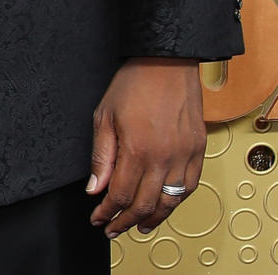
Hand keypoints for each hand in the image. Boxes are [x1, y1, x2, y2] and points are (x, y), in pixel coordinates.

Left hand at [87, 57, 205, 237]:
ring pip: (170, 202)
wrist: (166, 63)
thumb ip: (101, 156)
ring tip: (138, 226)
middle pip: (144, 204)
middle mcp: (163, 158)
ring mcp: (184, 157)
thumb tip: (95, 189)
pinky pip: (189, 188)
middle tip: (113, 228)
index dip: (106, 212)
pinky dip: (176, 203)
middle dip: (126, 221)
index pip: (119, 195)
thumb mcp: (104, 116)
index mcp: (137, 150)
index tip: (97, 218)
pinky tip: (164, 206)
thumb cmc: (133, 83)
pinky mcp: (198, 152)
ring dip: (153, 219)